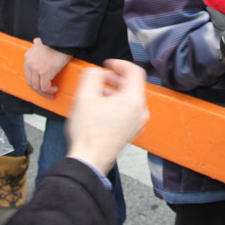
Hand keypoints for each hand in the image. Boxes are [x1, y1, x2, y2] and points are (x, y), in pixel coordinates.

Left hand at [23, 38, 70, 98]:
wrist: (62, 39)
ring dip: (44, 92)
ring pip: (37, 87)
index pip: (28, 74)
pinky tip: (55, 89)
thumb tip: (35, 41)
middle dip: (39, 90)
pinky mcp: (44, 73)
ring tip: (52, 93)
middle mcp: (30, 63)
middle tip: (47, 93)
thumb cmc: (56, 41)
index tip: (41, 85)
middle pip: (31, 82)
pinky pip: (45, 87)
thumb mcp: (43, 41)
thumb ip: (38, 43)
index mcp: (28, 57)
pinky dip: (50, 91)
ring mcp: (36, 69)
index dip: (35, 82)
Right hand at [67, 59, 148, 173]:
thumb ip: (92, 76)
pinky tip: (100, 108)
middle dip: (115, 78)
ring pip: (129, 99)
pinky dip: (116, 105)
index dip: (120, 64)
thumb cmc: (89, 134)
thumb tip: (96, 72)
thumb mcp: (85, 96)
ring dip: (114, 92)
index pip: (135, 72)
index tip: (108, 64)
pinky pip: (127, 112)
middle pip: (132, 86)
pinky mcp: (130, 132)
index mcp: (134, 101)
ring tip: (96, 93)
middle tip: (100, 78)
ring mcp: (137, 124)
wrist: (89, 160)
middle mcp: (140, 112)